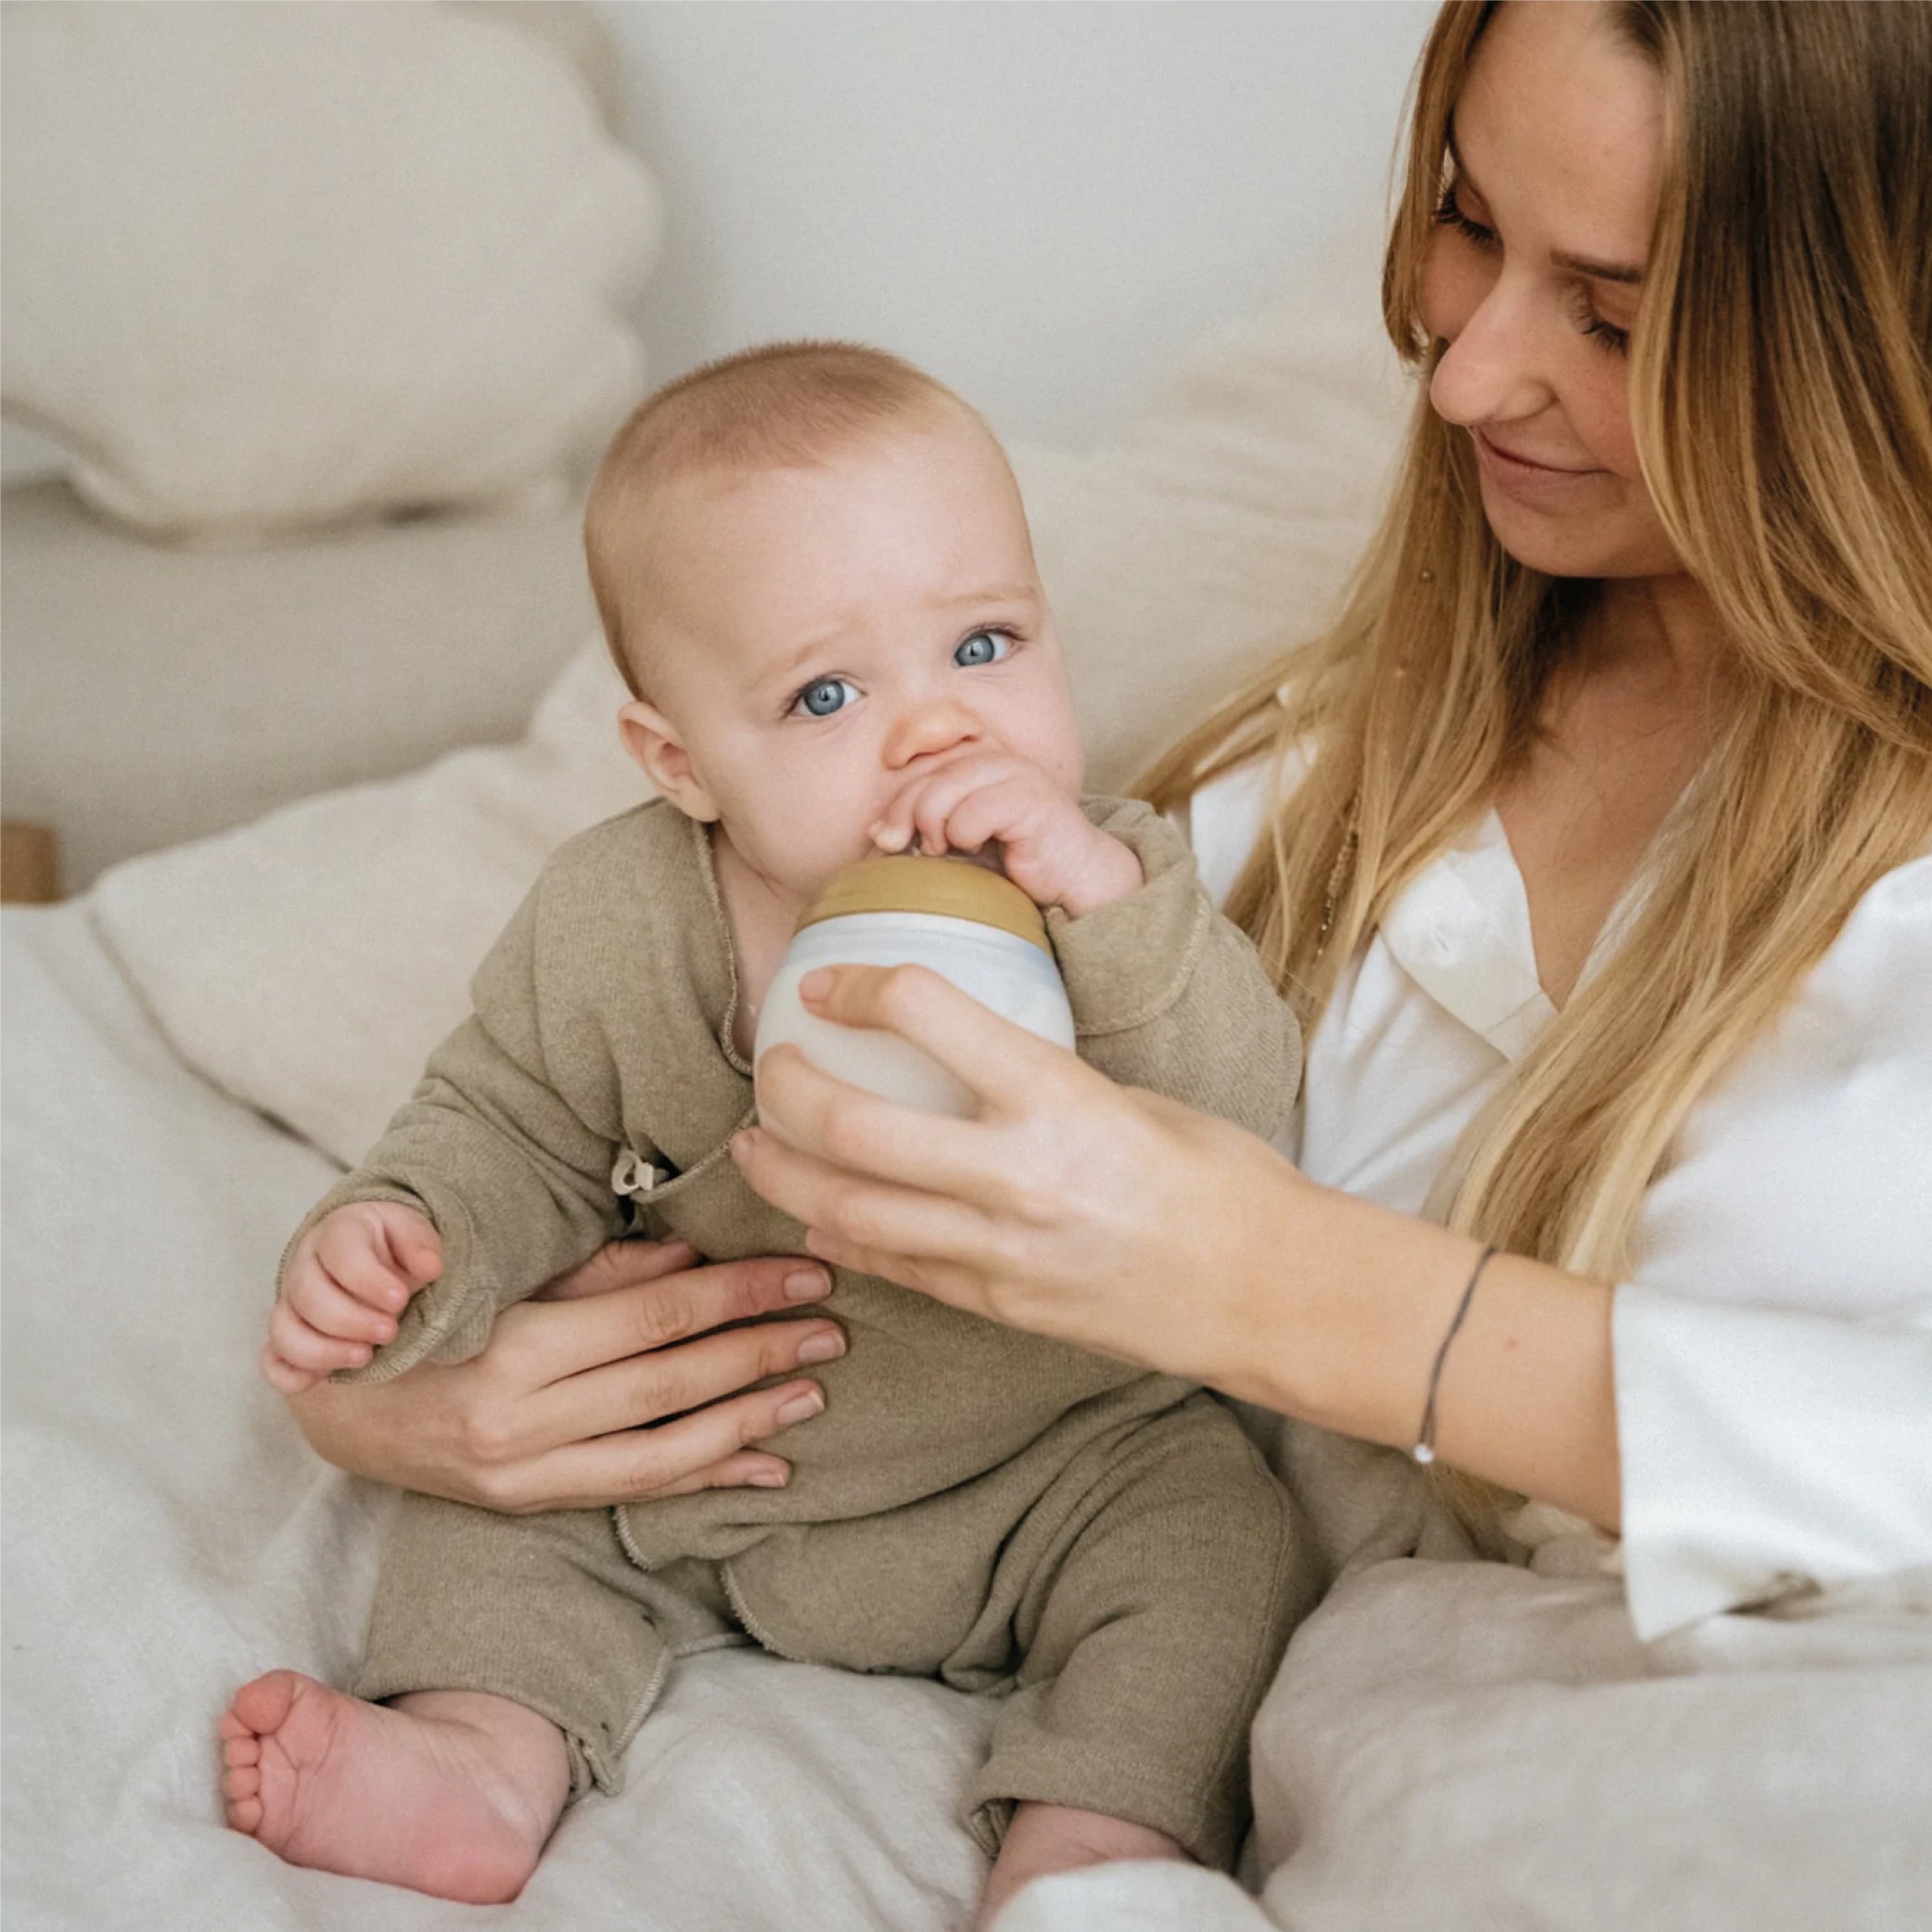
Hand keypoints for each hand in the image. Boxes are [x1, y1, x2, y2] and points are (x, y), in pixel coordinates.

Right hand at [263, 1201, 443, 1394]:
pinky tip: (326, 1377)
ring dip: (323, 1351)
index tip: (400, 1300)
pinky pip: (272, 1362)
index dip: (369, 1281)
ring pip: (284, 1331)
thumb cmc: (390, 1244)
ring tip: (364, 1356)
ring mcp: (290, 1303)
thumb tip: (431, 1268)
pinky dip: (292, 1375)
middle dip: (351, 1320)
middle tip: (390, 1331)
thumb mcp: (411, 1231)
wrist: (372, 1254)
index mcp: (337, 1232)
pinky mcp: (288, 1335)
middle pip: (308, 1296)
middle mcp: (304, 1266)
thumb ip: (420, 1245)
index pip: (340, 1254)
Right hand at [281, 1237, 845, 1511]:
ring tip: (811, 1392)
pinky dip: (706, 1478)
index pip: (653, 1318)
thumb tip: (691, 1259)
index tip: (803, 1274)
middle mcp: (522, 1421)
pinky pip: (635, 1491)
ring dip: (746, 1420)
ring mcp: (527, 1475)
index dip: (736, 1295)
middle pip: (670, 1385)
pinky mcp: (533, 1506)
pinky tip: (765, 1463)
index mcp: (514, 1347)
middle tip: (831, 1329)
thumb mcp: (504, 1277)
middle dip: (758, 1355)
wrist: (338, 1406)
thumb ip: (599, 1273)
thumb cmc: (428, 1318)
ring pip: (662, 1450)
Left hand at [735, 963, 1625, 1531]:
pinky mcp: (997, 1307)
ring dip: (783, 1174)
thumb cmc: (1221, 1180)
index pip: (924, 1013)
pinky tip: (816, 1215)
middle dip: (785, 1089)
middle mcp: (1016, 1175)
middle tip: (769, 1066)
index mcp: (1058, 1098)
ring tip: (756, 1146)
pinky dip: (841, 1237)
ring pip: (848, 1211)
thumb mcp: (1132, 1097)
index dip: (857, 987)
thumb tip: (972, 1058)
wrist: (1268, 1292)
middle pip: (851, 1125)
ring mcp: (1000, 1252)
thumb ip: (1042, 1080)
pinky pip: (894, 1268)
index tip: (828, 984)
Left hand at [868, 749, 1140, 917]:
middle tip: (926, 851)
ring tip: (957, 850)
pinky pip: (972, 814)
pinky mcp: (1030, 799)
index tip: (887, 839)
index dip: (896, 804)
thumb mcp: (962, 839)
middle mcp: (995, 760)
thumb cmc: (1018, 860)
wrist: (1076, 877)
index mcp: (977, 762)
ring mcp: (1014, 775)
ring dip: (939, 832)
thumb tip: (877, 832)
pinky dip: (968, 838)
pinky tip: (987, 849)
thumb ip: (925, 826)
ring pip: (942, 794)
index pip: (917, 769)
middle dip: (908, 821)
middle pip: (924, 782)